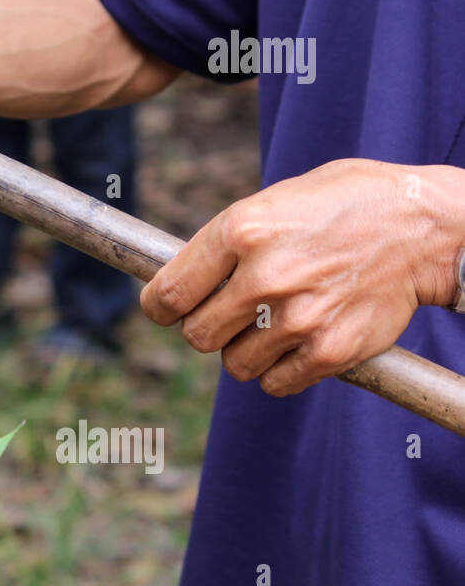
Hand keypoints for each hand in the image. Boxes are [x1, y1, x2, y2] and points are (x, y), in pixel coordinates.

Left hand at [140, 158, 464, 395]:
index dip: (161, 308)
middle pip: (196, 335)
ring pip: (235, 363)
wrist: (425, 225)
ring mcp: (298, 318)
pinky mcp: (331, 350)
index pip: (168, 295)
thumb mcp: (271, 202)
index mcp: (241, 231)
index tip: (167, 310)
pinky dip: (280, 370)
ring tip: (273, 321)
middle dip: (207, 327)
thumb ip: (224, 242)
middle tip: (231, 313)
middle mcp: (265, 276)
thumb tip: (177, 279)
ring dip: (245, 350)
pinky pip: (275, 383)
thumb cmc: (343, 206)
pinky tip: (297, 342)